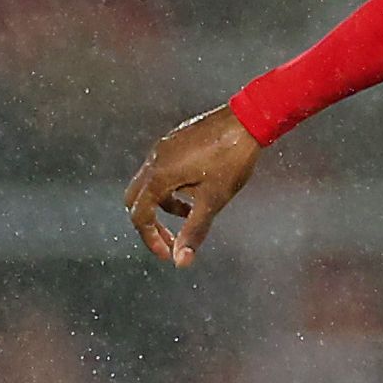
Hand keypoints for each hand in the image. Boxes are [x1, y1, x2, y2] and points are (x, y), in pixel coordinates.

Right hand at [125, 104, 262, 266]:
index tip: (168, 254)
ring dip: (163, 205)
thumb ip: (193, 231)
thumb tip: (180, 262)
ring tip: (190, 215)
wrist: (247, 120)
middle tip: (171, 240)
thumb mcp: (213, 200)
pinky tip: (195, 191)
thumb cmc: (231, 160)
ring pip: (149, 184)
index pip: (140, 215)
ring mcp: (163, 148)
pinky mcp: (174, 141)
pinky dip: (170, 188)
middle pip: (135, 199)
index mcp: (159, 176)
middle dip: (150, 223)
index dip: (151, 239)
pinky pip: (161, 169)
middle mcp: (154, 160)